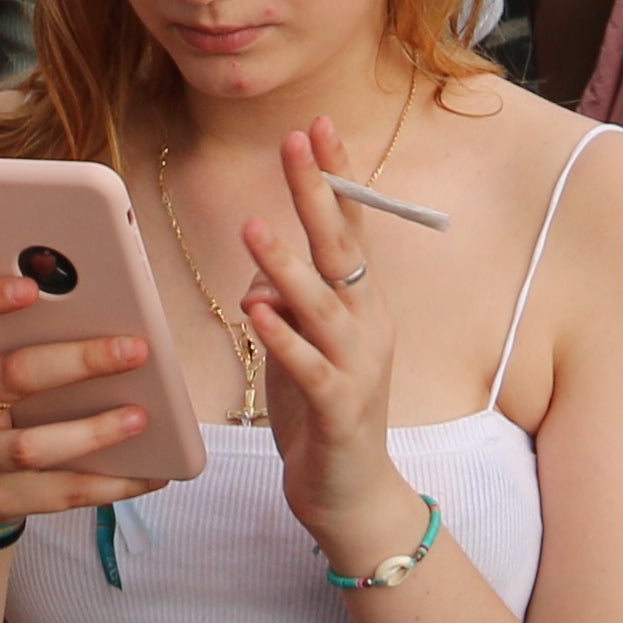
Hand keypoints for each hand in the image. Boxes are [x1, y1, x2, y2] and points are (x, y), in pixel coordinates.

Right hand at [0, 267, 158, 525]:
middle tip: (134, 349)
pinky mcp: (0, 498)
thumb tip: (114, 314)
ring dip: (94, 431)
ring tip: (142, 417)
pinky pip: (62, 491)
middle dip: (79, 361)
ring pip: (31, 444)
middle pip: (13, 376)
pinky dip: (113, 483)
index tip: (31, 287)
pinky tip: (153, 472)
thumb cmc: (0, 405)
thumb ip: (34, 337)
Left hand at [240, 121, 414, 564]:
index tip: (317, 128)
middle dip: (320, 195)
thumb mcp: (299, 350)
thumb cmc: (322, 414)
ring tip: (254, 227)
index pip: (350, 229)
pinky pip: (310, 367)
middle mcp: (367, 326)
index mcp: (360, 305)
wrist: (353, 495)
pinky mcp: (340, 409)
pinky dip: (283, 339)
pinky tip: (257, 313)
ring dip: (287, 266)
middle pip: (343, 250)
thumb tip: (258, 281)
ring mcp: (358, 367)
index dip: (336, 179)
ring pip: (322, 305)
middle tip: (297, 144)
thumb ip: (284, 308)